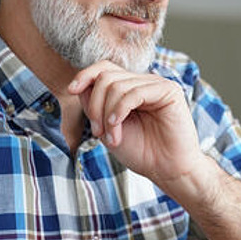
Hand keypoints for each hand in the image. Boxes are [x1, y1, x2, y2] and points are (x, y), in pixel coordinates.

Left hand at [68, 61, 206, 187]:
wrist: (167, 171)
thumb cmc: (141, 152)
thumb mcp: (107, 127)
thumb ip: (94, 104)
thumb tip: (80, 85)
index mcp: (130, 88)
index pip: (104, 68)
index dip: (85, 75)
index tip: (71, 90)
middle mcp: (143, 82)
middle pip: (106, 76)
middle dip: (95, 104)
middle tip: (98, 132)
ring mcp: (157, 85)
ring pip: (117, 85)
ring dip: (107, 114)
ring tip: (112, 138)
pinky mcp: (169, 91)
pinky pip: (134, 92)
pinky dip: (119, 110)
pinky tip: (117, 128)